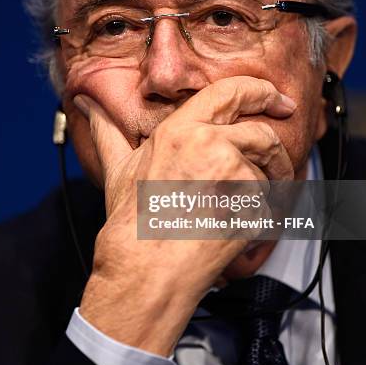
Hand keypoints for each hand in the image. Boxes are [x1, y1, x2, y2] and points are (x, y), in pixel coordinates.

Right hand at [75, 76, 294, 355]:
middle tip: (276, 166)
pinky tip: (234, 229)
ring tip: (240, 208)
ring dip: (265, 189)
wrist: (146, 273)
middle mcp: (211, 145)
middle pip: (264, 134)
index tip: (278, 99)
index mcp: (180, 129)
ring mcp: (234, 176)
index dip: (261, 91)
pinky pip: (271, 205)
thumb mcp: (119, 168)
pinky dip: (262, 217)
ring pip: (269, 172)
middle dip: (274, 152)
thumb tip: (86, 103)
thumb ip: (107, 130)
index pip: (232, 92)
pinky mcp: (252, 208)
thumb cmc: (132, 223)